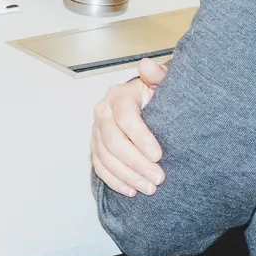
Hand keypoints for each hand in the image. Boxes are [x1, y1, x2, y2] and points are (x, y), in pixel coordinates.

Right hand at [91, 56, 170, 194]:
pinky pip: (99, 167)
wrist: (146, 106)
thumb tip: (148, 65)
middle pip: (113, 141)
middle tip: (158, 178)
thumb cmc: (156, 96)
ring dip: (128, 176)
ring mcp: (96, 131)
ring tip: (150, 188)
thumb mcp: (160, 84)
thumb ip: (158, 75)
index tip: (158, 155)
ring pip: (105, 157)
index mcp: (118, 95)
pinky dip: (114, 181)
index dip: (141, 138)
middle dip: (136, 163)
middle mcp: (102, 112)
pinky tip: (131, 190)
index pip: (125, 117)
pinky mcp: (95, 147)